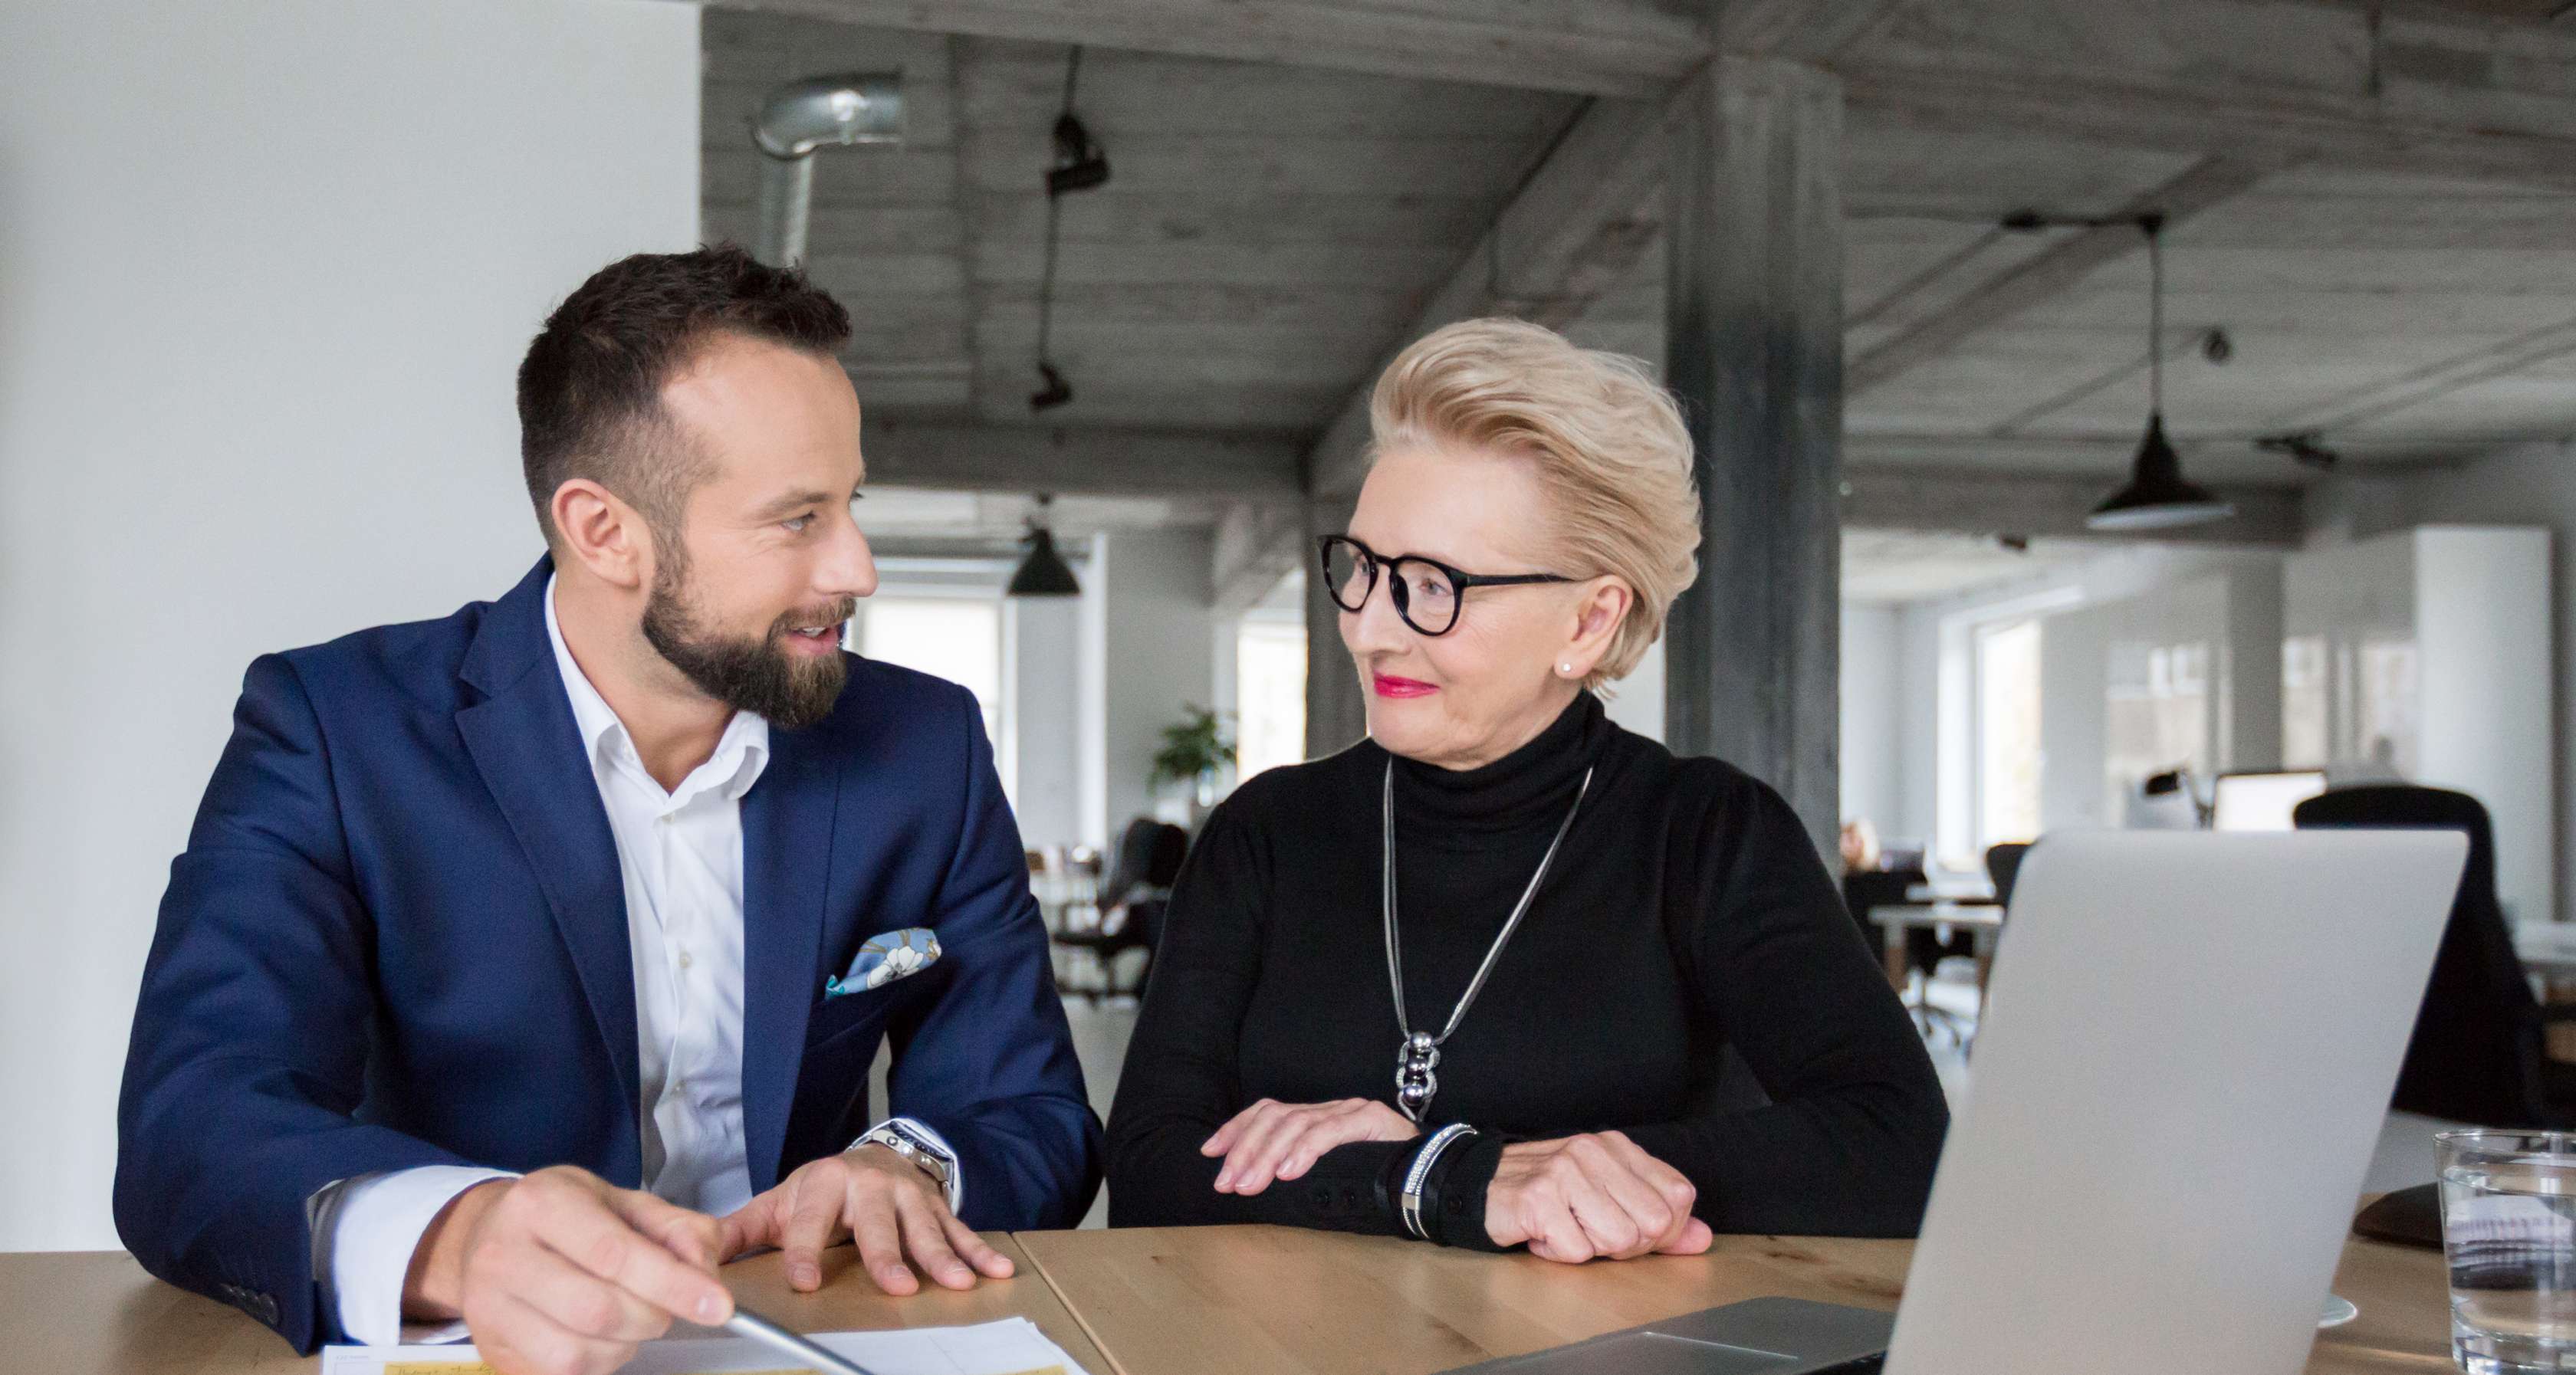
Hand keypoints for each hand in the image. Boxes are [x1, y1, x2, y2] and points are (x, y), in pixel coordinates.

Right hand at [406, 1166, 732, 1374]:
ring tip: (631, 1317)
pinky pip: (559, 1373)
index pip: (614, 1253)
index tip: (718, 1305)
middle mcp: (504, 1254)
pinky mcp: (490, 1347)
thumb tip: (705, 1272)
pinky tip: (602, 1336)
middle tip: (666, 1305)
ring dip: (627, 1344)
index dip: (673, 1284)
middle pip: (598, 1309)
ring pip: (578, 1352)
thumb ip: (676, 1230)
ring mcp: (489, 1306)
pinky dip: (599, 1362)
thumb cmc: (565, 1216)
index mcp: (541, 1203)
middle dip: (653, 1316)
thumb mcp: (623, 1201)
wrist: (487, 1235)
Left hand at [717, 1145, 1012, 1296]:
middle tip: (898, 1287)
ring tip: (959, 1283)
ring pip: (925, 1228)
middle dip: (887, 1256)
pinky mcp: (936, 1204)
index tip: (805, 1282)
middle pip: (876, 1225)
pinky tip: (997, 1270)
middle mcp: (867, 1185)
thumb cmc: (820, 1191)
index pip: (810, 1222)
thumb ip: (739, 1230)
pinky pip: (960, 1229)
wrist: (871, 1155)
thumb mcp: (777, 1204)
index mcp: (821, 1185)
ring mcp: (907, 1194)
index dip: (806, 1251)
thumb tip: (691, 1255)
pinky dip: (980, 1250)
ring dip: (944, 1256)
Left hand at [1200, 1098, 1418, 1194]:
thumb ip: (1302, 1173)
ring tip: (1250, 1183)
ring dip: (1266, 1155)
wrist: (1437, 1177)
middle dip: (1244, 1149)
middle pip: (1275, 1116)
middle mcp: (1332, 1108)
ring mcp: (1352, 1111)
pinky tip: (1288, 1173)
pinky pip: (1331, 1131)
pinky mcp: (1372, 1120)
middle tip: (1227, 1181)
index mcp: (1320, 1118)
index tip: (1210, 1152)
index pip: (1269, 1112)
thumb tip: (1258, 1187)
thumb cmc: (1385, 1184)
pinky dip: (1305, 1151)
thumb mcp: (1333, 1177)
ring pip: (1296, 1122)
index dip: (1236, 1129)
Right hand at [1483, 1131, 1714, 1262]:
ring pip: (1618, 1240)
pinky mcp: (1538, 1198)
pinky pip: (1576, 1251)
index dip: (1665, 1230)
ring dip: (1590, 1248)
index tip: (1632, 1232)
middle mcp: (1594, 1151)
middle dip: (1629, 1245)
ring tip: (1565, 1229)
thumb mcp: (1607, 1196)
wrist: (1478, 1186)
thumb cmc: (1548, 1194)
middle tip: (1592, 1234)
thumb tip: (1703, 1238)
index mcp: (1617, 1147)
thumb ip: (1658, 1217)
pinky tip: (1542, 1234)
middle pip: (1654, 1223)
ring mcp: (1565, 1171)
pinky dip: (1558, 1254)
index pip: (1680, 1196)